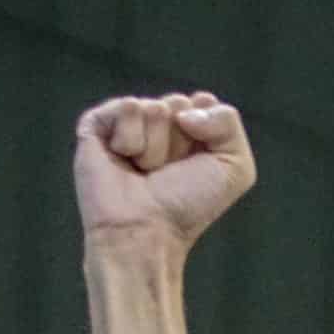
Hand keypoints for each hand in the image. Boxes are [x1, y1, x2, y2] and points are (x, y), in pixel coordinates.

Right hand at [73, 93, 255, 245]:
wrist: (147, 231)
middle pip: (180, 102)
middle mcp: (159, 125)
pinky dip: (131, 139)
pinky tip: (124, 160)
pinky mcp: (97, 126)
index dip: (206, 132)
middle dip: (181, 142)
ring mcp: (127, 124)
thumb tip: (185, 108)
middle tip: (167, 172)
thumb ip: (228, 122)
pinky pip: (128, 107)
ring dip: (156, 147)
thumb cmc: (188, 207)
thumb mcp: (235, 167)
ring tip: (144, 172)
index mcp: (190, 132)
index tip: (197, 163)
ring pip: (155, 107)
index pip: (205, 103)